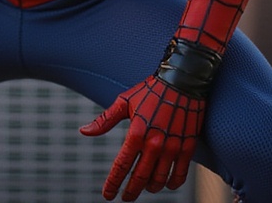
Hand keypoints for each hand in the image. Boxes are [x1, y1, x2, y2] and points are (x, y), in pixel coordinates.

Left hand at [80, 76, 204, 199]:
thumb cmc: (151, 89)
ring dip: (150, 188)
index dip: (113, 183)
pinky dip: (172, 184)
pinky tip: (166, 184)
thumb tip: (83, 131)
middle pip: (140, 178)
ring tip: (145, 188)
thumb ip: (104, 120)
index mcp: (136, 133)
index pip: (121, 166)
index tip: (108, 195)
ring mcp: (172, 147)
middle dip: (130, 192)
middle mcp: (154, 144)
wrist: (182, 80)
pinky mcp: (187, 147)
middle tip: (125, 198)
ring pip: (159, 180)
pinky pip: (180, 175)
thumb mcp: (124, 101)